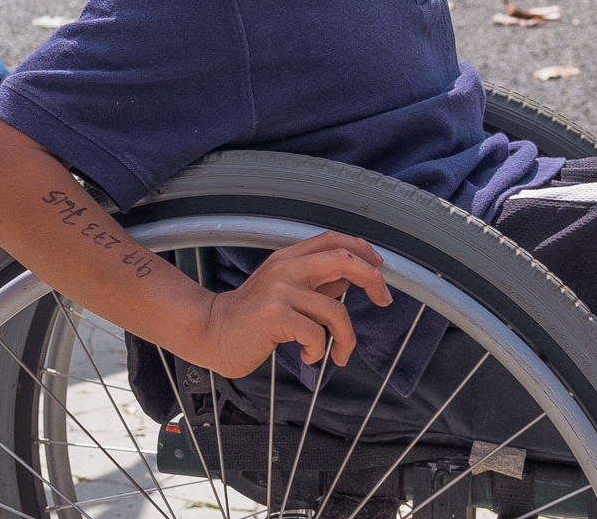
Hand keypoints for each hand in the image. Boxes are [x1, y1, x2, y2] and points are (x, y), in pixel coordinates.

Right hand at [191, 231, 390, 378]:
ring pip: (335, 310)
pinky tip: (308, 357)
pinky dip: (318, 352)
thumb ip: (316, 283)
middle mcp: (286, 267)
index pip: (333, 239)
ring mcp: (279, 290)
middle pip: (342, 259)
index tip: (379, 268)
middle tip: (383, 299)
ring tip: (338, 354)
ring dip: (345, 338)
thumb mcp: (285, 292)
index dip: (362, 249)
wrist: (213, 332)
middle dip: (372, 278)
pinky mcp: (274, 315)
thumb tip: (349, 280)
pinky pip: (315, 334)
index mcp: (289, 258)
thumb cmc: (251, 317)